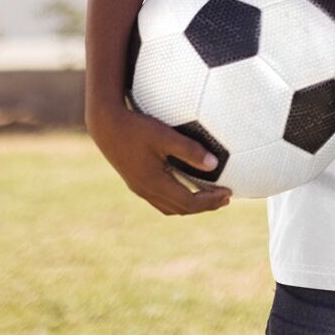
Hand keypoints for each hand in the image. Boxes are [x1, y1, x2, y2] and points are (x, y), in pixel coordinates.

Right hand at [88, 102, 232, 215]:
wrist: (105, 125)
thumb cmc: (136, 127)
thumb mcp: (165, 136)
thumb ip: (189, 150)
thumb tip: (213, 165)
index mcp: (154, 183)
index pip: (188, 202)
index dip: (210, 201)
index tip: (229, 193)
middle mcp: (146, 190)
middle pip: (180, 209)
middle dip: (204, 206)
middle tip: (225, 198)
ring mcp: (139, 188)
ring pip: (168, 207)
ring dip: (190, 205)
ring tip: (209, 197)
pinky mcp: (135, 182)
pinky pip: (159, 200)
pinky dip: (176, 200)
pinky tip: (185, 188)